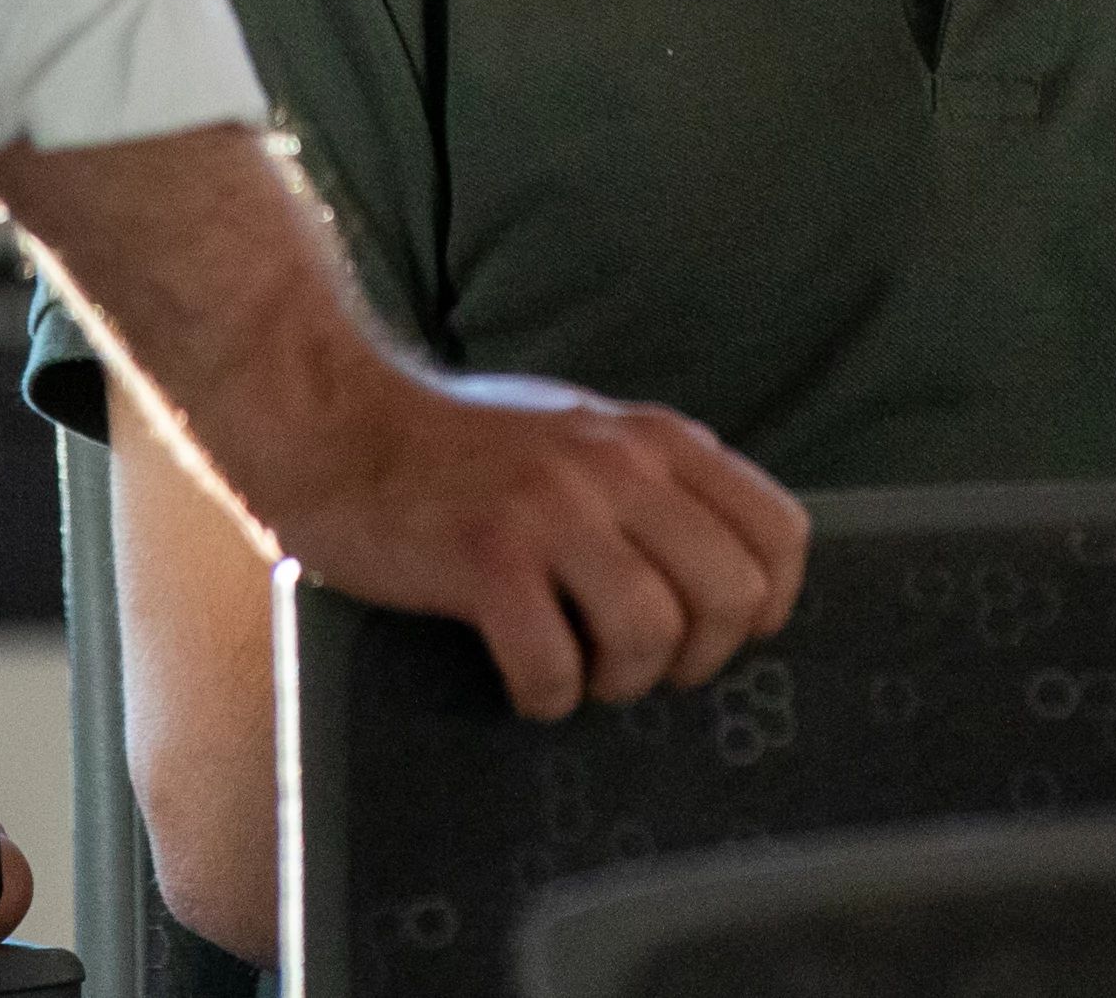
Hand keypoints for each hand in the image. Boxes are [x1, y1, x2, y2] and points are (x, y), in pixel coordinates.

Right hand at [241, 363, 811, 722]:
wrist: (334, 420)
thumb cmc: (454, 444)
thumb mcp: (579, 432)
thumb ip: (651, 480)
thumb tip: (722, 568)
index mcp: (653, 438)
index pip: (781, 531)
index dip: (768, 606)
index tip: (718, 634)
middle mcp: (618, 466)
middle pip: (733, 595)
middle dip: (697, 657)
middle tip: (639, 664)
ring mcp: (552, 508)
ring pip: (653, 634)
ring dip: (619, 682)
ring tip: (577, 672)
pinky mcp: (485, 556)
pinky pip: (554, 666)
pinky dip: (545, 696)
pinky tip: (522, 680)